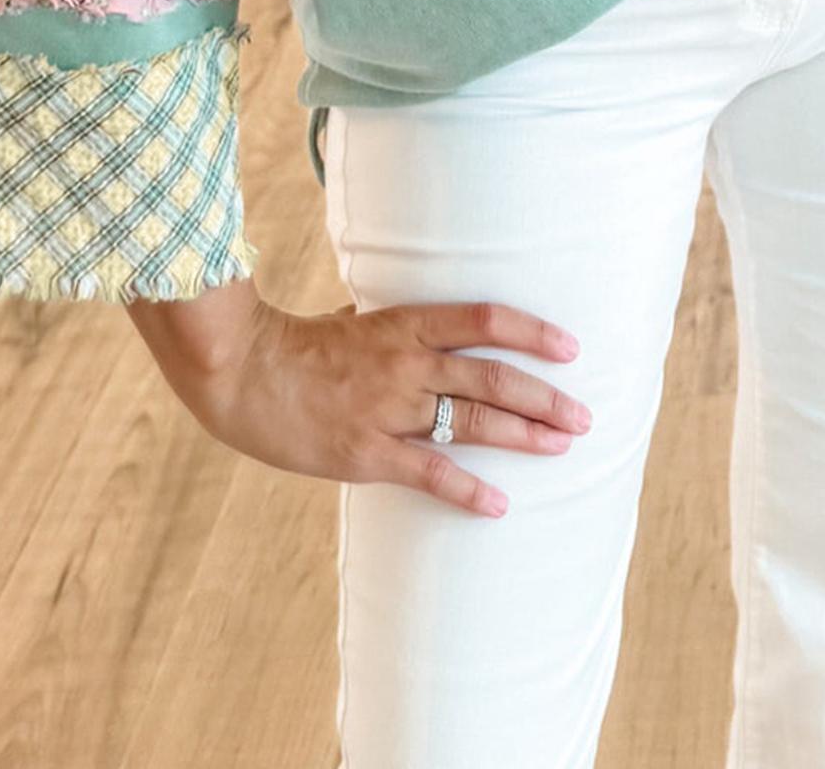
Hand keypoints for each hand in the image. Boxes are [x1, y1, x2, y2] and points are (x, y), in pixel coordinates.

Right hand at [128, 277, 590, 518]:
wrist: (241, 372)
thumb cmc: (294, 345)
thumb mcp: (350, 320)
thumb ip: (390, 325)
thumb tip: (424, 323)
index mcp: (402, 323)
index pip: (483, 319)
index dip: (531, 331)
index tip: (570, 347)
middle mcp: (405, 363)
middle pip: (492, 376)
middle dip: (545, 396)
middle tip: (583, 413)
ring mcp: (389, 408)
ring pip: (473, 421)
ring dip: (524, 436)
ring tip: (562, 445)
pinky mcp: (368, 452)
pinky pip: (430, 472)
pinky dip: (468, 490)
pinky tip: (499, 504)